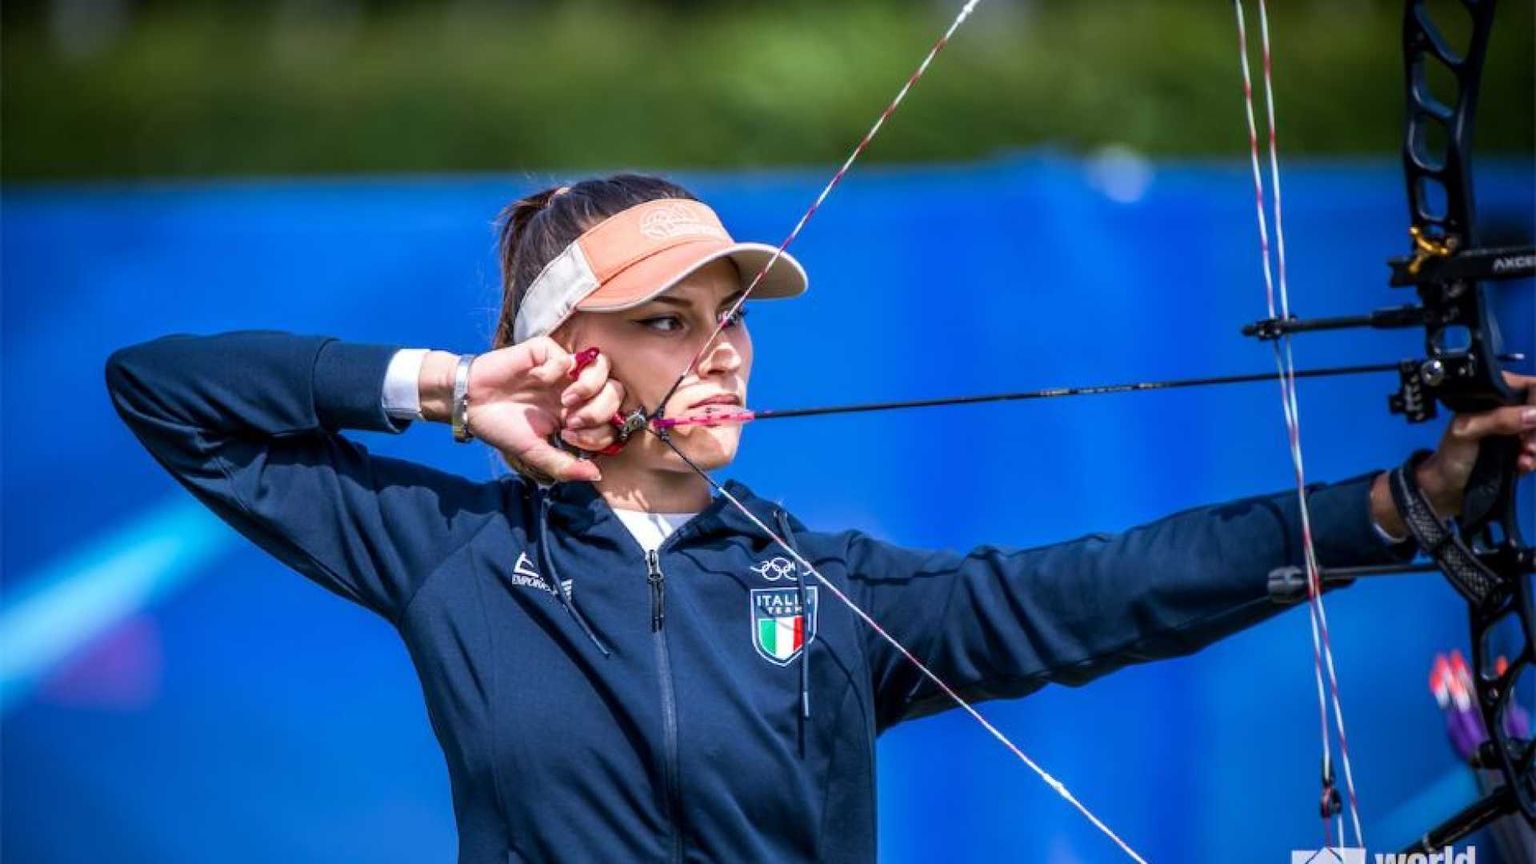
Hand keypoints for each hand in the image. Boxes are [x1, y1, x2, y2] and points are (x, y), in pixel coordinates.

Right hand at [463, 338, 626, 483]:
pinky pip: (568, 356)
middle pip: (616, 392)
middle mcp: (575, 390)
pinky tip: (535, 378)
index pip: (612, 419)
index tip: (569, 437)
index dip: (599, 432)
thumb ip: (564, 465)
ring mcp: (563, 369)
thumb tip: (596, 474)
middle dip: (600, 411)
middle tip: (571, 421)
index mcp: (577, 413)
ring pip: (603, 368)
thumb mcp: (534, 452)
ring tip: (564, 400)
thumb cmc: (501, 427)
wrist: (470, 403)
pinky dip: (555, 370)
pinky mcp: (546, 351)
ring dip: (589, 387)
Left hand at [1373, 371, 1535, 533]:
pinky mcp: (1522, 450)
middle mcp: (1509, 410)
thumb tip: (1534, 414)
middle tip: (1527, 447)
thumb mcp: (1467, 431)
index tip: (1533, 419)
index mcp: (1493, 395)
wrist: (1449, 488)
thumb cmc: (1451, 454)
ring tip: (1523, 461)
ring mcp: (1518, 431)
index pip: (1531, 386)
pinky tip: (1521, 466)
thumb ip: (1498, 419)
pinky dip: (1534, 460)